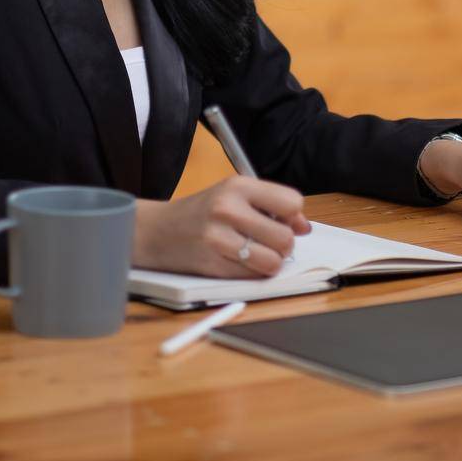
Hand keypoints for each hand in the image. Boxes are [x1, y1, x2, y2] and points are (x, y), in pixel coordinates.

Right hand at [132, 176, 311, 277]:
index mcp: (237, 185)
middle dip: (283, 245)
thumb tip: (305, 227)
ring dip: (270, 262)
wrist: (156, 231)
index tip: (283, 221)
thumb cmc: (202, 212)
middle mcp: (228, 209)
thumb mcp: (233, 195)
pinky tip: (238, 262)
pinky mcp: (212, 264)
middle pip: (285, 237)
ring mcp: (219, 238)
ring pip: (273, 261)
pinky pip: (252, 275)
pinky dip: (252, 273)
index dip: (292, 216)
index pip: (291, 202)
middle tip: (269, 242)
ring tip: (257, 255)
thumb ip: (271, 205)